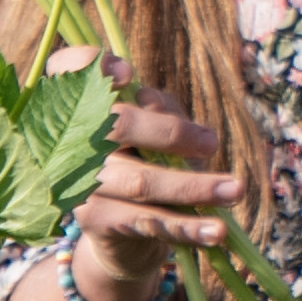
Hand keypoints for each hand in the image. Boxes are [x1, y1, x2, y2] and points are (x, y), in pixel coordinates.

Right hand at [55, 51, 237, 300]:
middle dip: (170, 133)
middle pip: (116, 126)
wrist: (121, 232)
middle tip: (212, 144)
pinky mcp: (94, 220)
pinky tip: (217, 231)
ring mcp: (78, 183)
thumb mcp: (153, 127)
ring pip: (140, 181)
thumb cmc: (144, 161)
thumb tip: (166, 112)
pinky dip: (187, 227)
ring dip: (194, 187)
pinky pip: (147, 221)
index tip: (129, 74)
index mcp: (80, 106)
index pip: (66, 71)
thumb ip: (160, 109)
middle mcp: (70, 141)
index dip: (89, 68)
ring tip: (235, 191)